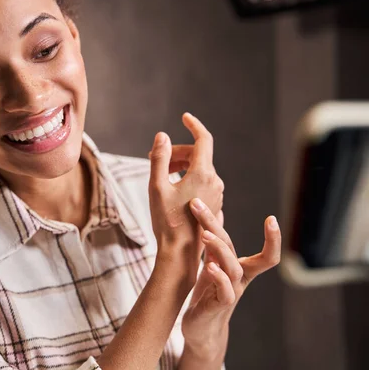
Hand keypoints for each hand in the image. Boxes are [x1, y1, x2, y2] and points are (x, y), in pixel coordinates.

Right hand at [148, 113, 223, 272]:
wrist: (180, 252)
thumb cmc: (167, 221)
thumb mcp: (157, 187)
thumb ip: (159, 158)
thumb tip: (162, 135)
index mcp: (203, 174)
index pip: (203, 139)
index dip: (194, 125)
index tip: (184, 117)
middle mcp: (214, 181)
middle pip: (197, 154)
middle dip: (176, 151)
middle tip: (154, 158)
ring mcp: (216, 193)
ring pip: (199, 168)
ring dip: (180, 164)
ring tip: (160, 174)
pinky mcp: (213, 203)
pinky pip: (201, 180)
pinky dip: (186, 176)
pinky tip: (171, 187)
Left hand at [181, 198, 281, 360]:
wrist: (200, 329)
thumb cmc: (208, 295)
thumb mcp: (212, 265)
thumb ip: (216, 244)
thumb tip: (217, 212)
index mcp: (240, 269)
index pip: (264, 254)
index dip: (273, 239)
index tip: (272, 218)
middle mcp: (239, 280)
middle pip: (234, 250)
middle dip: (216, 224)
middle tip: (198, 205)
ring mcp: (230, 293)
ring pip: (233, 269)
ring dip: (219, 249)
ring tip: (205, 234)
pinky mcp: (218, 306)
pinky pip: (225, 291)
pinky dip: (218, 278)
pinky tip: (209, 267)